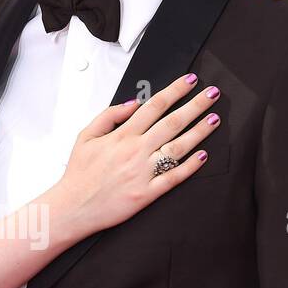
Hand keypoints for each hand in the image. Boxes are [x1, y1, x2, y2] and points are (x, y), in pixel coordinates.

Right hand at [59, 73, 220, 236]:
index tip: (190, 81)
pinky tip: (203, 156)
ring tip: (214, 119)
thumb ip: (109, 116)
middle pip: (172, 122)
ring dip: (199, 132)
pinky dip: (190, 167)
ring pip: (178, 147)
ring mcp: (143, 173)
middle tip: (213, 94)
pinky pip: (173, 178)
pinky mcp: (147, 193)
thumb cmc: (79, 174)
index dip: (175, 90)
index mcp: (122, 136)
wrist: (73, 207)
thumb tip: (132, 103)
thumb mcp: (85, 136)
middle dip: (195, 105)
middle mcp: (135, 151)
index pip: (155, 106)